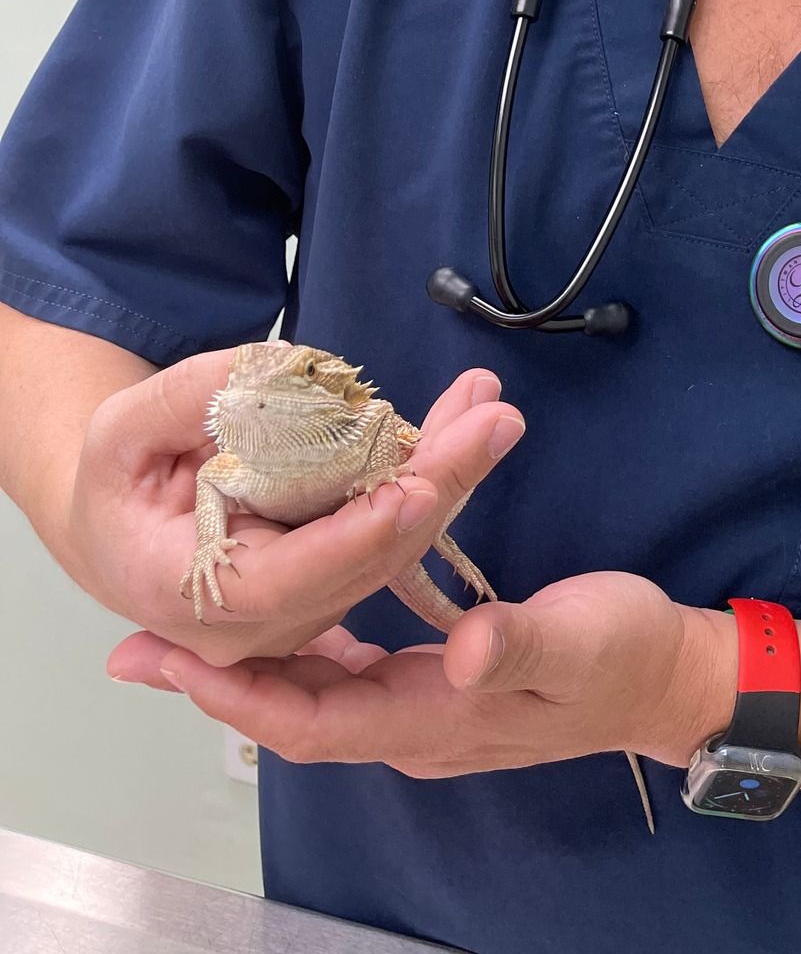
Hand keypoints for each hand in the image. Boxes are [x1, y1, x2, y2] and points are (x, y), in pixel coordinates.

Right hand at [73, 350, 523, 668]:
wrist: (121, 524)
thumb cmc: (116, 480)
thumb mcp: (121, 430)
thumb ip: (186, 400)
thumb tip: (275, 367)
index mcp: (192, 595)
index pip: (286, 581)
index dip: (354, 539)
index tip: (415, 493)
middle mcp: (257, 622)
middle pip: (362, 564)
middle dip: (436, 489)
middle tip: (493, 423)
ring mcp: (303, 608)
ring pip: (392, 550)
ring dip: (449, 473)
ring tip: (490, 407)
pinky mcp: (334, 579)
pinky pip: (393, 533)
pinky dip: (433, 474)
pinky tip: (469, 420)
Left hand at [106, 570, 735, 778]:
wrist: (670, 678)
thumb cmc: (623, 652)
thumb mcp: (577, 634)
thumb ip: (513, 639)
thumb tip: (457, 648)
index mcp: (437, 716)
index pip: (314, 720)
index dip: (241, 695)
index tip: (174, 662)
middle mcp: (418, 727)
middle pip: (296, 717)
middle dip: (217, 684)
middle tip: (140, 649)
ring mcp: (429, 711)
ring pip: (318, 699)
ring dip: (252, 670)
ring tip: (187, 633)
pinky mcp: (443, 687)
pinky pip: (351, 678)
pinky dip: (307, 653)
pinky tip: (289, 617)